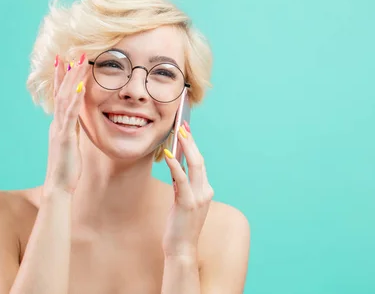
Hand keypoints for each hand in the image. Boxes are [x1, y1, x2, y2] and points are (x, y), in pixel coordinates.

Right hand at [43, 54, 89, 197]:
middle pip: (60, 92)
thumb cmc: (66, 169)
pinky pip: (70, 115)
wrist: (58, 187)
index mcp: (59, 125)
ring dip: (72, 79)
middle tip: (72, 53)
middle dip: (66, 72)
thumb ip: (73, 131)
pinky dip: (74, 100)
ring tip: (78, 62)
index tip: (65, 61)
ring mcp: (59, 129)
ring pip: (64, 99)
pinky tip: (80, 87)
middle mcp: (56, 124)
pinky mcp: (64, 138)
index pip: (60, 97)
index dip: (62, 78)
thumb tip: (77, 122)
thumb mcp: (71, 145)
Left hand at [162, 122, 214, 257]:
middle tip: (183, 125)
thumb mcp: (183, 202)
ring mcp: (198, 197)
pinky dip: (175, 166)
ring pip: (195, 165)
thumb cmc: (180, 227)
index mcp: (206, 191)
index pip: (200, 164)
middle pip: (199, 160)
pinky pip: (182, 180)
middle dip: (191, 141)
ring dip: (187, 147)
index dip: (193, 146)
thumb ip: (183, 186)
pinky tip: (169, 155)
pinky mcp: (187, 203)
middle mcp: (206, 192)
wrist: (182, 249)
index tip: (187, 131)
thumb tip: (176, 167)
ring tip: (179, 133)